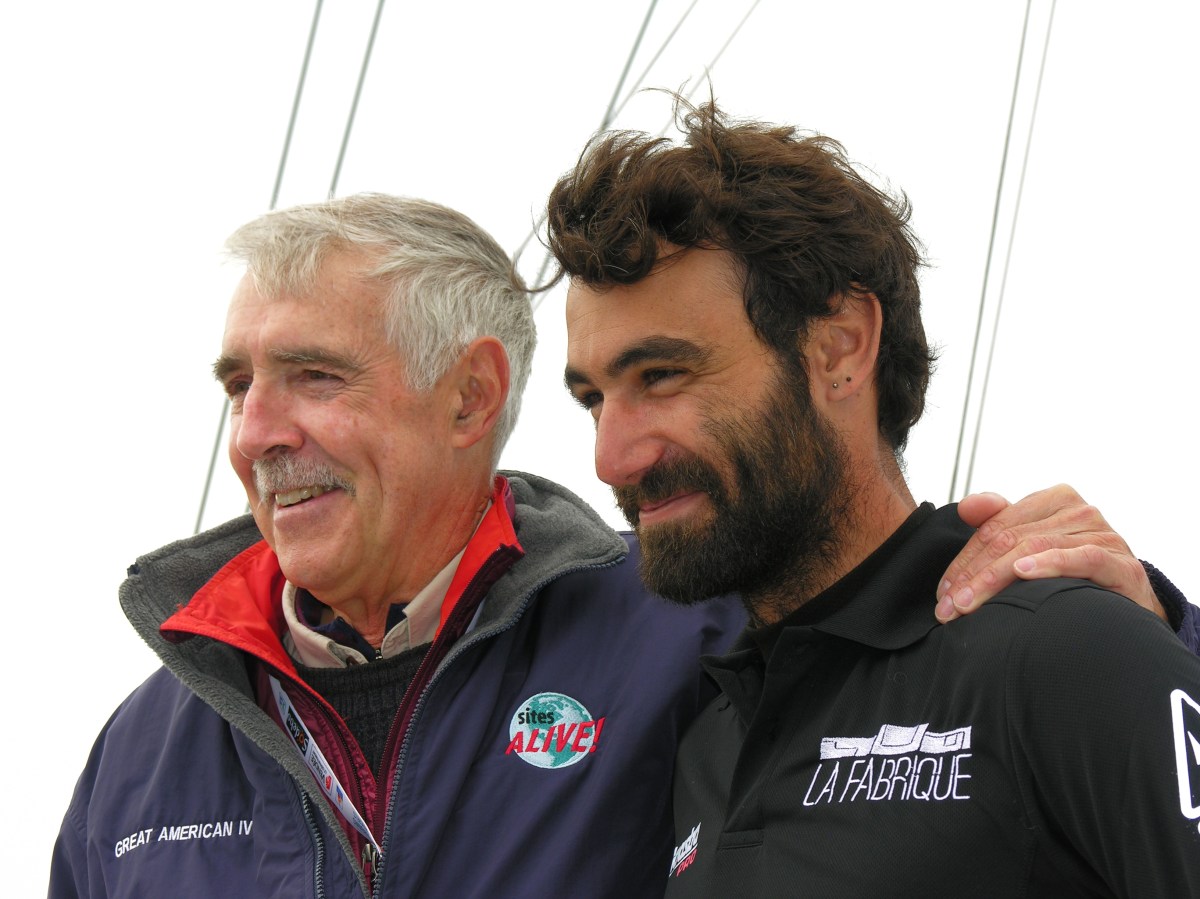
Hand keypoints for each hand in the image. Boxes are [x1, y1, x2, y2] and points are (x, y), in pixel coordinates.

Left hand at [936, 484, 1162, 622]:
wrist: (1129, 603)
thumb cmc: (1074, 573)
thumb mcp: (1033, 543)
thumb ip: (1000, 521)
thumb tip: (966, 506)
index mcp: (1054, 499)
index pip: (994, 528)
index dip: (964, 561)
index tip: (942, 593)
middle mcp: (1080, 510)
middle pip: (1009, 541)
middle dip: (973, 577)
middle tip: (948, 608)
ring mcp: (1104, 534)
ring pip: (1035, 550)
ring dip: (994, 580)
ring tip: (968, 606)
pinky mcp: (1123, 563)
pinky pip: (1081, 557)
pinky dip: (1050, 563)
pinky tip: (1023, 572)